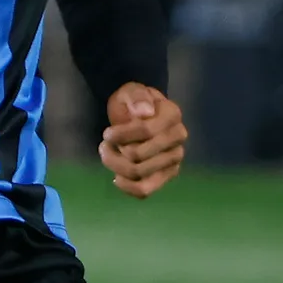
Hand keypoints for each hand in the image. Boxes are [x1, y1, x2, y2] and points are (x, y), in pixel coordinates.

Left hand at [98, 81, 186, 196]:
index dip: (121, 135)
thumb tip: (146, 112)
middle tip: (104, 145)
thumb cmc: (134, 103)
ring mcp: (174, 159)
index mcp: (172, 115)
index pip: (145, 131)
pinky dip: (128, 188)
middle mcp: (178, 139)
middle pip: (139, 155)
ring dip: (116, 167)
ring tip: (108, 156)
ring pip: (139, 174)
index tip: (107, 133)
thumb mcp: (131, 91)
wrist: (139, 114)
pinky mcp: (167, 175)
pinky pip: (146, 190)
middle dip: (114, 152)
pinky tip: (117, 178)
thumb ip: (138, 97)